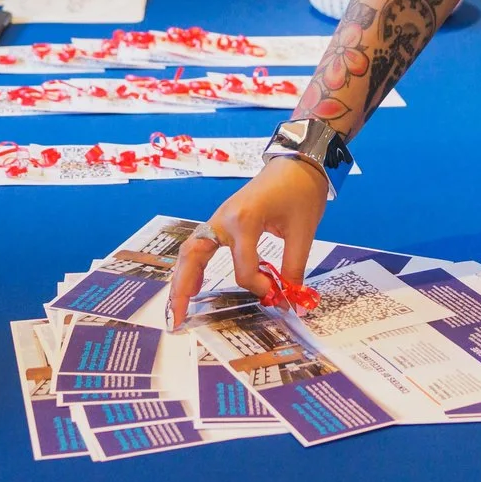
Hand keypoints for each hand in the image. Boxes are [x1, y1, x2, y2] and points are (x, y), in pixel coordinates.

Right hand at [167, 158, 329, 328]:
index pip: (243, 269)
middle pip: (194, 256)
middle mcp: (223, 219)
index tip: (278, 293)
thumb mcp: (303, 232)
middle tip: (177, 319)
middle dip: (183, 288)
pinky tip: (193, 285)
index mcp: (244, 221)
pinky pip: (200, 245)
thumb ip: (293, 267)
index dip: (260, 287)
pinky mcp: (222, 220)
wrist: (298, 162)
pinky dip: (192, 266)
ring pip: (191, 251)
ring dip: (182, 278)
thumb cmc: (301, 191)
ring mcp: (219, 218)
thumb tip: (289, 298)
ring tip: (177, 307)